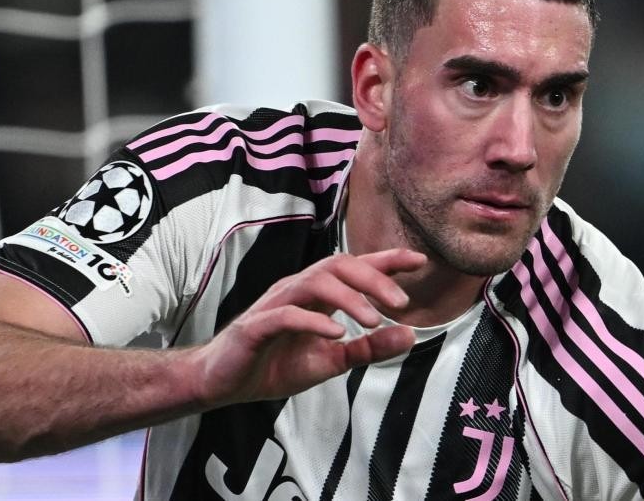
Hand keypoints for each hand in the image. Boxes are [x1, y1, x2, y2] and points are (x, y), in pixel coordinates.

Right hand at [188, 248, 425, 409]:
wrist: (223, 382)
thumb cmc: (274, 365)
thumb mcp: (331, 361)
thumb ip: (368, 348)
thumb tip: (410, 335)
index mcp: (316, 295)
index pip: (355, 268)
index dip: (387, 260)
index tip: (419, 261)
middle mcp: (296, 290)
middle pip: (337, 265)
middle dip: (373, 278)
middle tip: (401, 302)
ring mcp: (275, 305)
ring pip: (314, 282)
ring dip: (349, 298)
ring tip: (373, 318)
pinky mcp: (256, 327)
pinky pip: (286, 315)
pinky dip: (314, 321)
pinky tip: (336, 334)